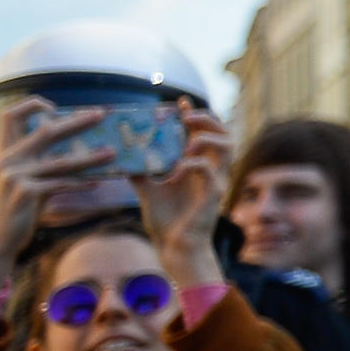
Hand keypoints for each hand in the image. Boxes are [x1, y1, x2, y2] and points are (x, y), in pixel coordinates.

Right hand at [0, 100, 110, 300]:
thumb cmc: (16, 208)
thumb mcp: (23, 180)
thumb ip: (40, 162)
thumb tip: (77, 147)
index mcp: (5, 152)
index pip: (10, 116)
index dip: (31, 105)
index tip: (55, 107)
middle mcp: (7, 160)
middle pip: (45, 131)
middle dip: (76, 122)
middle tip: (101, 115)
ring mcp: (14, 177)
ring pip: (60, 161)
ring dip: (90, 157)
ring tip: (113, 153)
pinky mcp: (25, 194)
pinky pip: (60, 184)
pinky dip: (80, 183)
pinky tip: (97, 182)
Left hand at [139, 109, 232, 288]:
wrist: (174, 248)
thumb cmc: (166, 221)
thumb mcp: (147, 190)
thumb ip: (140, 171)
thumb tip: (121, 155)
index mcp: (198, 165)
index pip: (205, 132)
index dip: (196, 114)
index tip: (178, 102)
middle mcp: (212, 170)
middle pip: (224, 132)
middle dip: (207, 119)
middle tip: (185, 116)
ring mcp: (215, 182)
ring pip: (228, 146)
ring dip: (207, 138)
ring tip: (188, 141)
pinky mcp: (213, 196)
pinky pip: (210, 172)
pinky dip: (194, 164)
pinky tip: (175, 169)